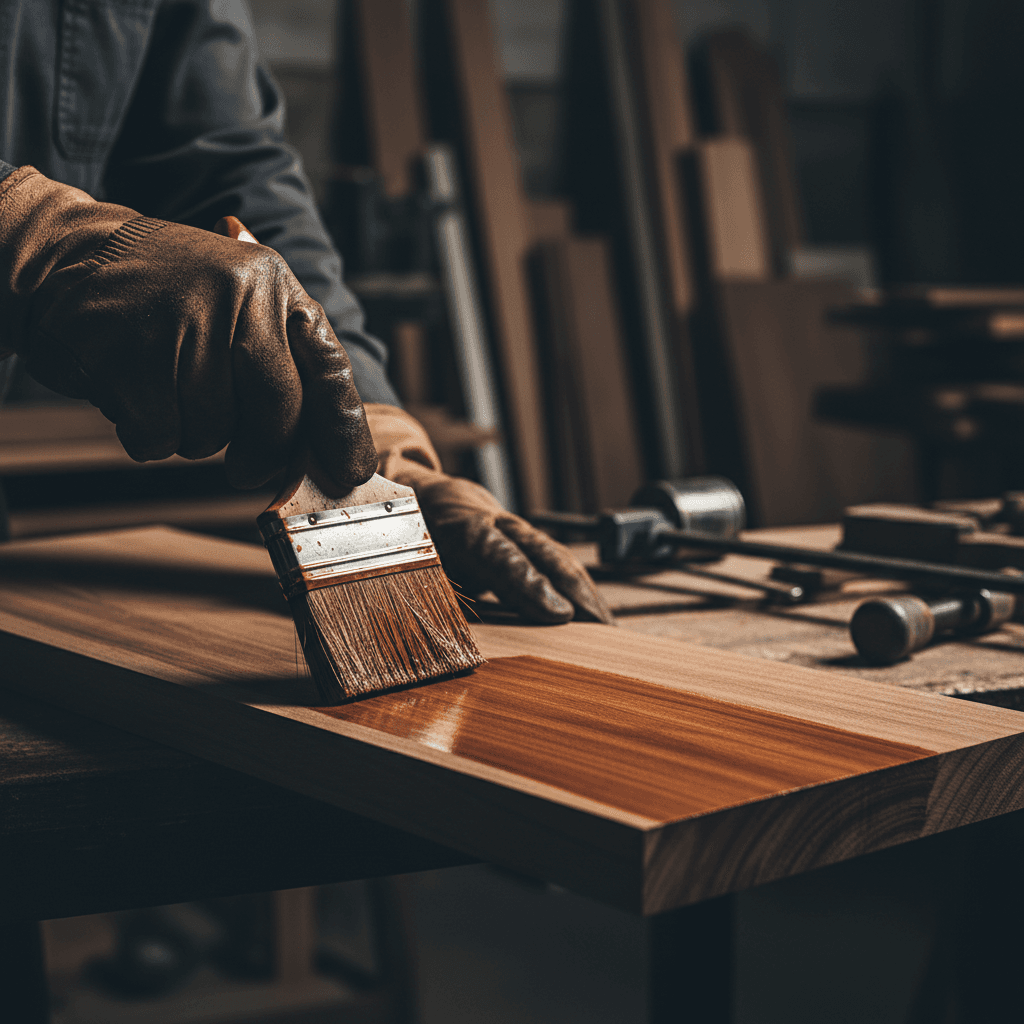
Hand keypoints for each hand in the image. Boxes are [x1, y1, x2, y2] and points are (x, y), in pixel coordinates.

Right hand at [0, 167, 375, 489]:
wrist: (68, 257)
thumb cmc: (168, 297)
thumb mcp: (237, 301)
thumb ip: (282, 360)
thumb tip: (327, 447)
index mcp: (271, 284)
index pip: (328, 367)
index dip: (342, 429)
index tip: (350, 472)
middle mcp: (236, 297)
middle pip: (278, 412)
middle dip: (265, 454)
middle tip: (246, 469)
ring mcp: (182, 325)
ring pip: (215, 433)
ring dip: (192, 435)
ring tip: (167, 392)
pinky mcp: (130, 358)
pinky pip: (161, 437)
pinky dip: (149, 437)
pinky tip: (136, 399)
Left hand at [366, 403, 614, 624]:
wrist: (419, 489)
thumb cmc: (404, 529)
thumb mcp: (397, 553)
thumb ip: (415, 585)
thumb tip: (428, 629)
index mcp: (456, 525)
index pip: (497, 552)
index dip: (528, 583)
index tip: (558, 613)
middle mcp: (492, 522)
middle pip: (540, 551)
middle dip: (573, 588)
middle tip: (599, 626)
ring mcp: (512, 528)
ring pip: (554, 555)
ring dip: (583, 590)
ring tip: (607, 629)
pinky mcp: (522, 540)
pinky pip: (554, 562)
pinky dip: (576, 588)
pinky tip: (594, 615)